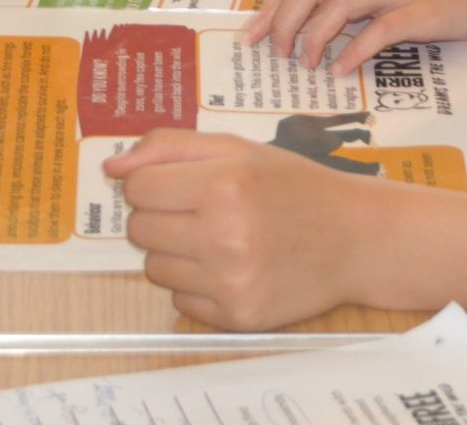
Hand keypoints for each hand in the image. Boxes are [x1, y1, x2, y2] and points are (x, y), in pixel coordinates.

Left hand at [105, 129, 374, 328]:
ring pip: (153, 269)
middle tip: (201, 209)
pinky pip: (180, 301)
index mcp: (223, 182)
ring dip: (174, 252)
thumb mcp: (238, 148)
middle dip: (161, 216)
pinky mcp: (238, 318)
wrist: (354, 238)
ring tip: (217, 238)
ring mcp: (231, 282)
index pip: (137, 189)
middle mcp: (225, 235)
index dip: (152, 183)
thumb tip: (112, 168)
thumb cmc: (293, 185)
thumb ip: (170, 146)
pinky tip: (231, 266)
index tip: (178, 183)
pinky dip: (196, 285)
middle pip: (139, 229)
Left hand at [245, 0, 466, 73]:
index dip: (273, 8)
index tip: (251, 36)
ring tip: (307, 65)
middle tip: (275, 55)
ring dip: (315, 36)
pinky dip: (356, 51)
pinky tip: (343, 72)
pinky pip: (381, 30)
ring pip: (339, 4)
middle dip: (284, 23)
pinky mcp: (424, 9)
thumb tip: (316, 19)